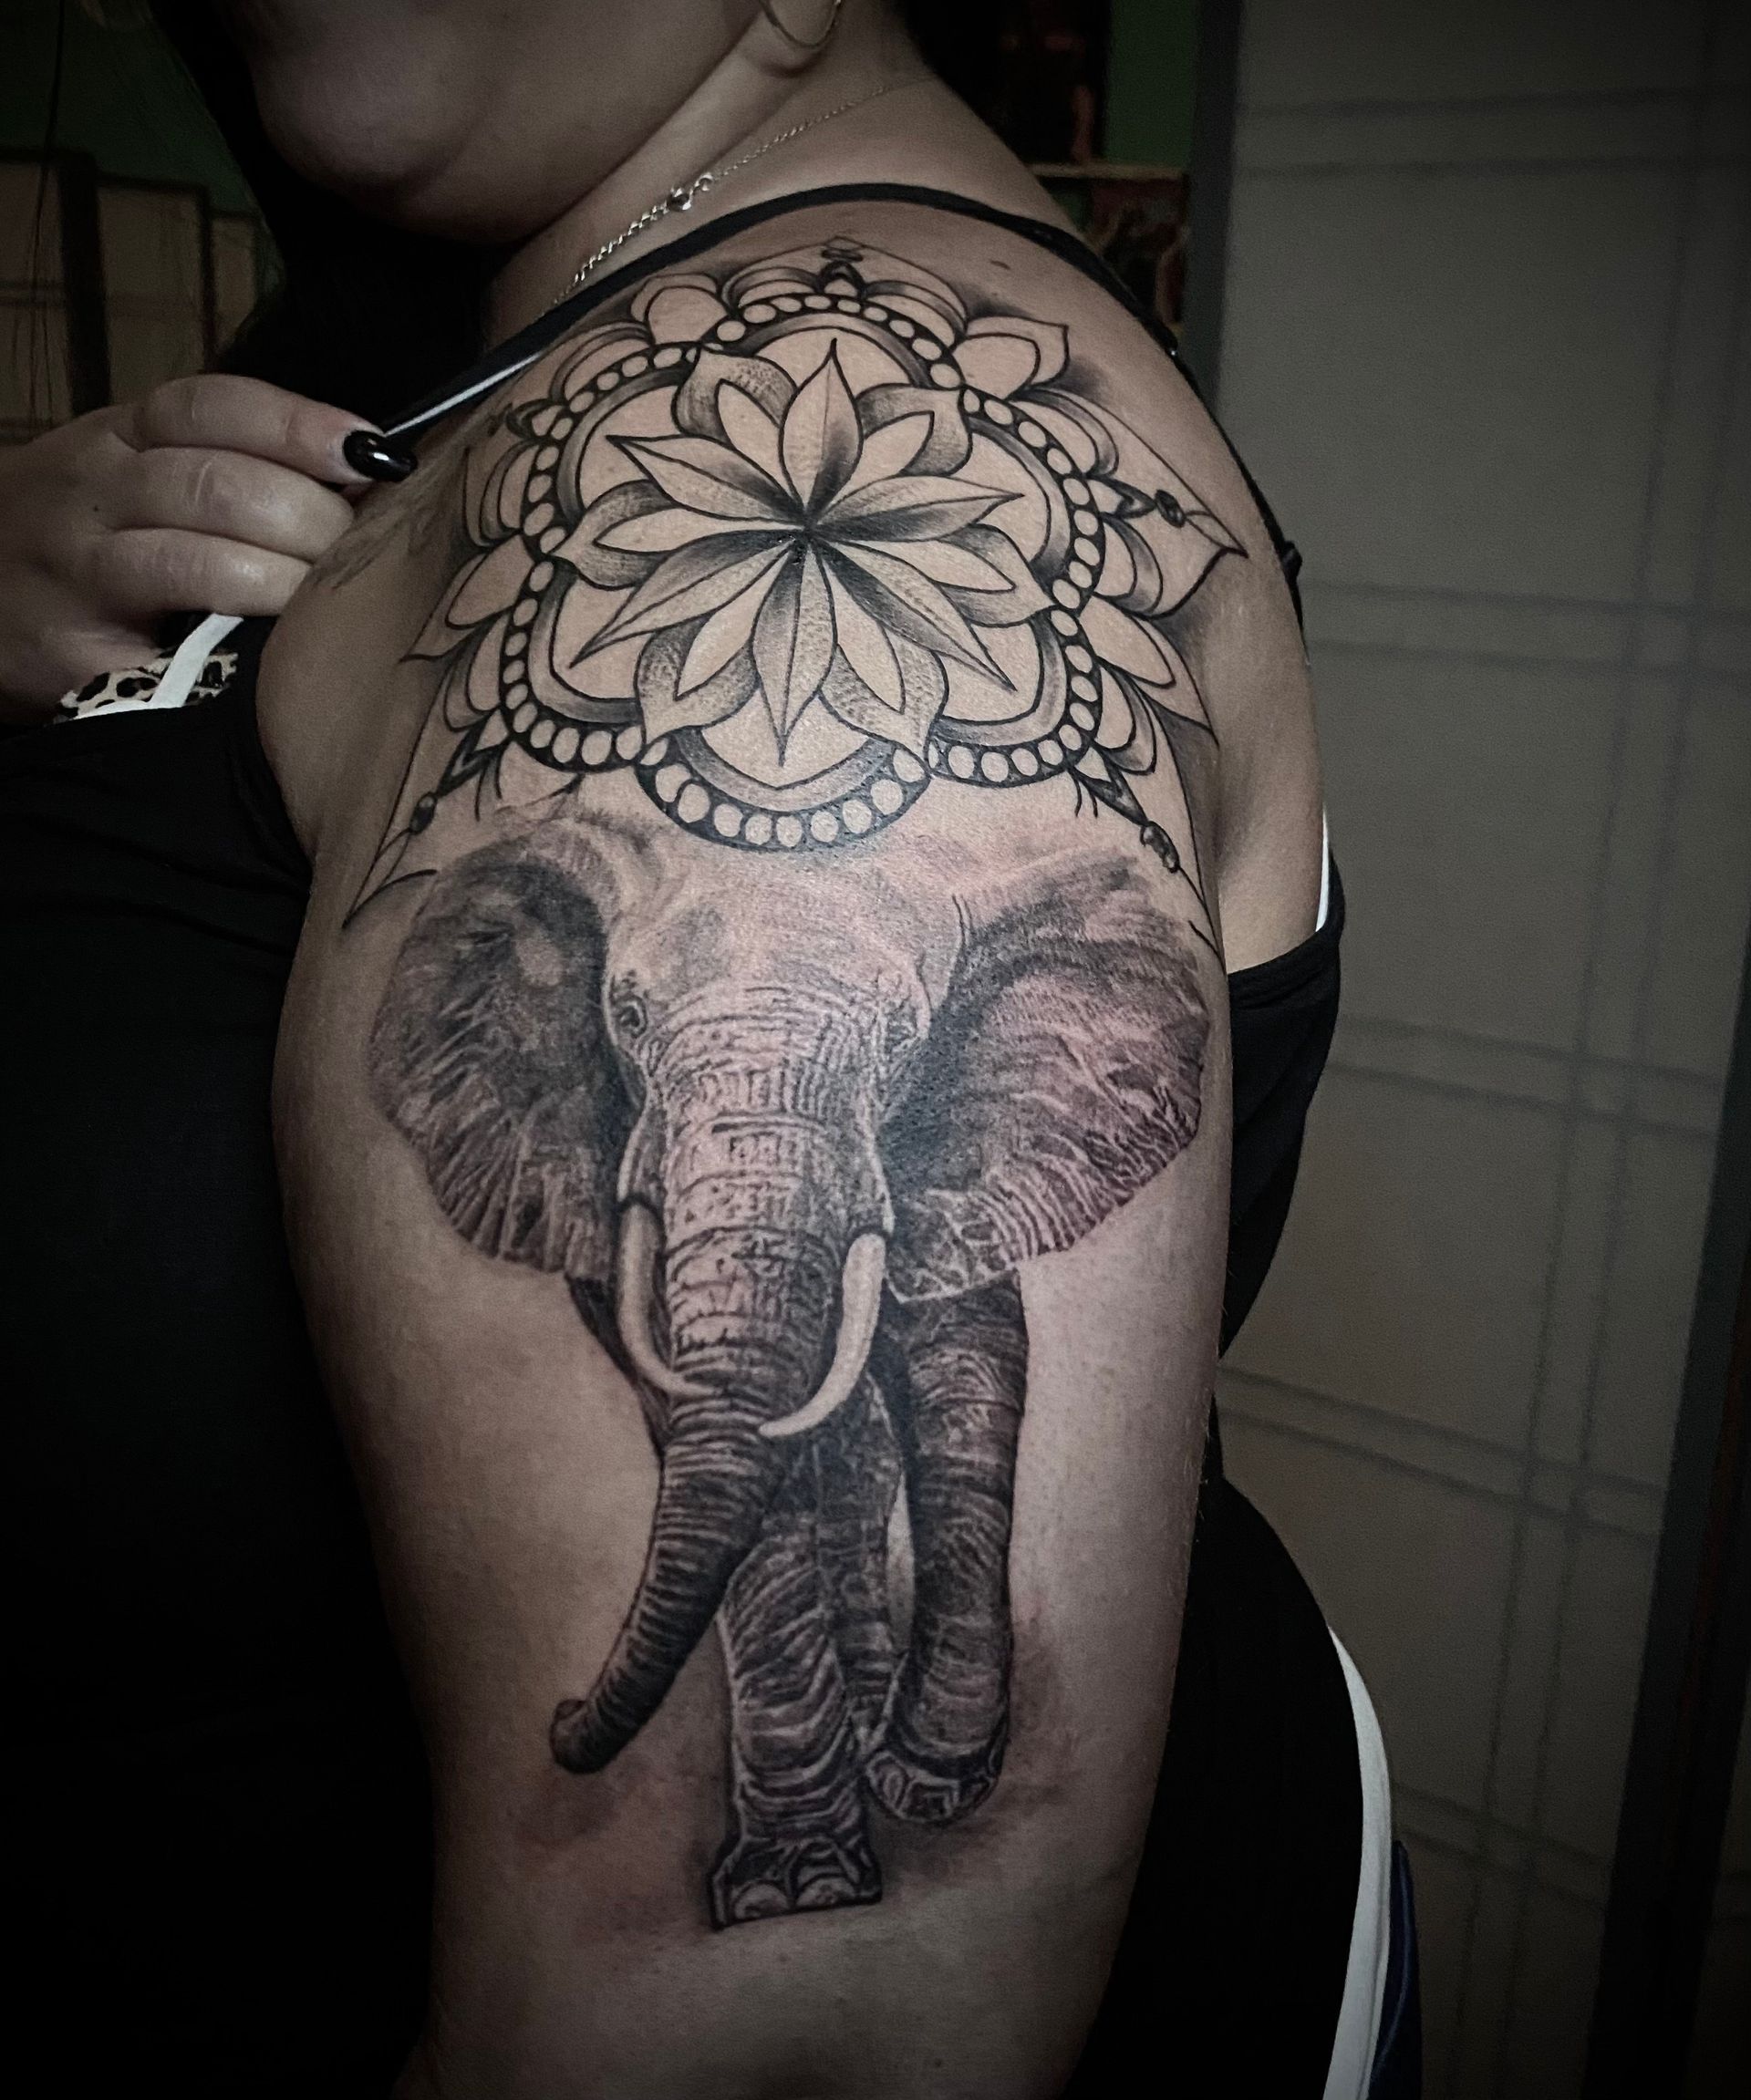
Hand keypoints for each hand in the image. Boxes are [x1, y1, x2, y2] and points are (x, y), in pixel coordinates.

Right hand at [0, 375, 380, 724]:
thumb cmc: (87, 538)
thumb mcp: (138, 476)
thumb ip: (231, 466)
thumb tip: (361, 480)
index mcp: (119, 436)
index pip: (213, 408)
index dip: (300, 427)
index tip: (373, 454)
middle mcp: (93, 491)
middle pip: (219, 486)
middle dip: (311, 519)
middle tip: (358, 554)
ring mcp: (78, 570)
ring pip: (198, 563)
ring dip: (285, 582)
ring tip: (325, 603)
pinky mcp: (76, 651)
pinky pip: (175, 651)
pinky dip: (239, 651)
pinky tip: (277, 658)